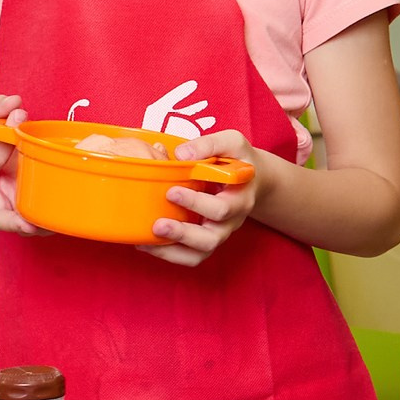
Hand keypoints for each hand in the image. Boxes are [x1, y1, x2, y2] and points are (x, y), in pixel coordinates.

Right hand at [0, 94, 44, 237]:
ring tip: (53, 226)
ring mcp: (7, 198)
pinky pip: (33, 216)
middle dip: (15, 221)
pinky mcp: (22, 199)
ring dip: (35, 226)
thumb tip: (14, 103)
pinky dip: (46, 220)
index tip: (15, 125)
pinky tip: (63, 220)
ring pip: (18, 222)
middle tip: (31, 224)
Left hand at [146, 128, 262, 267]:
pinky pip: (192, 256)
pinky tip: (147, 244)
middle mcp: (232, 219)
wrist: (253, 177)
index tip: (172, 192)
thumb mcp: (232, 142)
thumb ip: (209, 145)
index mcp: (240, 196)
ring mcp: (220, 232)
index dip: (197, 204)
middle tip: (158, 224)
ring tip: (148, 241)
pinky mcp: (207, 238)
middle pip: (213, 237)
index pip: (223, 208)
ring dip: (173, 250)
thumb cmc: (239, 158)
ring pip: (201, 252)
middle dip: (183, 233)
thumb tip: (180, 155)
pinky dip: (169, 254)